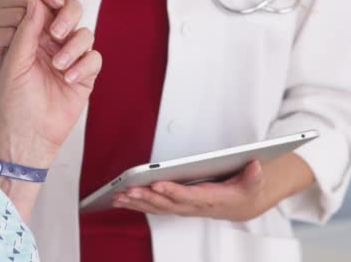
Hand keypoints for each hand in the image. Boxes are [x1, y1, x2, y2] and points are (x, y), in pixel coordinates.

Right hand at [0, 0, 81, 69]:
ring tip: (47, 50)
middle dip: (47, 10)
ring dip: (36, 32)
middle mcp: (3, 2)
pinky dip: (21, 45)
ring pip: (17, 12)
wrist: (29, 91)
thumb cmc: (45, 56)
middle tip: (59, 33)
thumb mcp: (59, 24)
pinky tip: (29, 57)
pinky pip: (5, 32)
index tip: (60, 3)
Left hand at [0, 0, 100, 169]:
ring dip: (73, 48)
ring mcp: (71, 58)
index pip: (47, 5)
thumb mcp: (15, 62)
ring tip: (57, 67)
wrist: (28, 133)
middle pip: (72, 12)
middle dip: (66, 17)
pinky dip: (82, 66)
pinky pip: (94, 59)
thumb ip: (26, 31)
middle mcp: (54, 43)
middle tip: (56, 33)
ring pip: (86, 34)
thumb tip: (35, 0)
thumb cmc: (15, 101)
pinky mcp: (85, 75)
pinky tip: (67, 80)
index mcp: (33, 35)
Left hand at [113, 160, 269, 221]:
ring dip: (137, 203)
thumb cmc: (244, 192)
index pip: (188, 196)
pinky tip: (122, 199)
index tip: (158, 183)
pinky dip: (138, 204)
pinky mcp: (176, 206)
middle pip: (167, 203)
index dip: (173, 191)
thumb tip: (254, 166)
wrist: (242, 205)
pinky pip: (155, 207)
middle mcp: (193, 206)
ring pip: (157, 207)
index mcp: (210, 199)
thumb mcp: (254, 182)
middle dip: (146, 197)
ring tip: (118, 196)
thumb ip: (254, 176)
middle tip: (128, 190)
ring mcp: (183, 208)